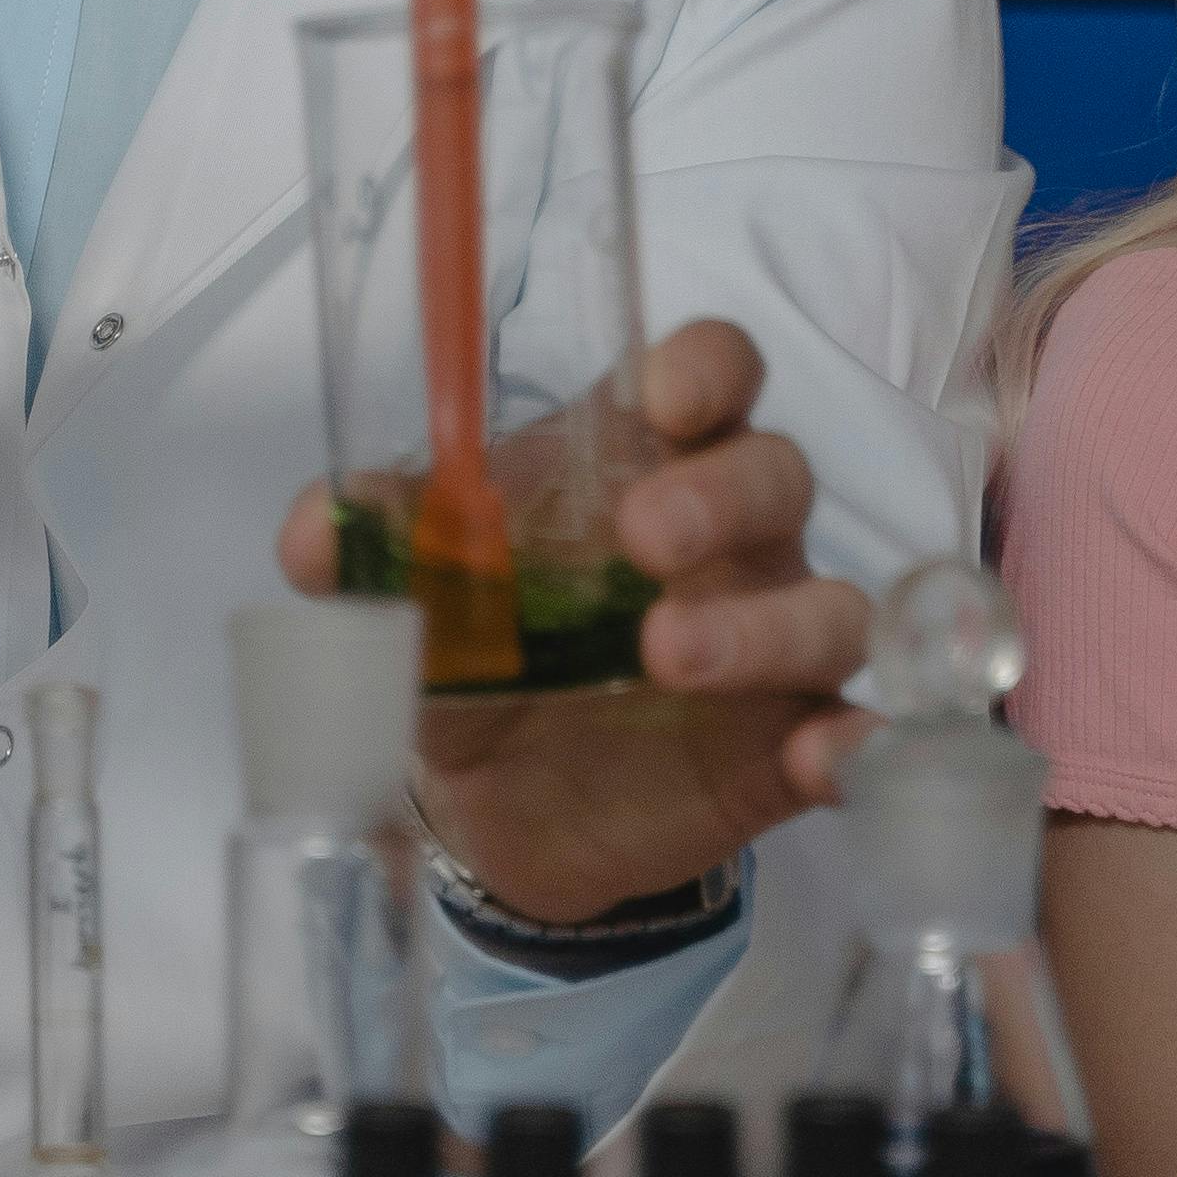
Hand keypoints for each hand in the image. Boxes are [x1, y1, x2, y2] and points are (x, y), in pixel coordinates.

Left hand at [275, 317, 874, 924]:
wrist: (496, 809)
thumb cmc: (479, 654)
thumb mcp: (414, 598)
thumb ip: (369, 548)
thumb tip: (316, 531)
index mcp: (646, 463)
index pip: (712, 373)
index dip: (706, 367)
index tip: (665, 395)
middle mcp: (732, 538)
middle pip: (777, 471)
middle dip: (722, 493)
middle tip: (643, 540)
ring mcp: (773, 637)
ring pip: (830, 601)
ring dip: (766, 624)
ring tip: (665, 658)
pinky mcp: (788, 743)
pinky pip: (859, 727)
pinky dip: (855, 739)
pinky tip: (816, 759)